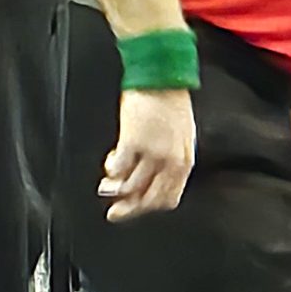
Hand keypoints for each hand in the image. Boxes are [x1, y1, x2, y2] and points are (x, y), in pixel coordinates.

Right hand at [102, 86, 194, 218]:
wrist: (161, 79)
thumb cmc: (171, 103)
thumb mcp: (181, 136)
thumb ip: (171, 158)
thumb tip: (153, 175)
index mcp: (184, 161)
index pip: (168, 198)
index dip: (149, 208)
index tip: (134, 208)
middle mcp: (170, 161)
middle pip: (149, 198)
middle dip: (130, 209)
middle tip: (114, 212)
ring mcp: (152, 153)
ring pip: (131, 186)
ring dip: (115, 190)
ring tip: (106, 186)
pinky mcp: (133, 142)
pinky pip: (118, 168)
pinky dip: (112, 170)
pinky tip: (110, 164)